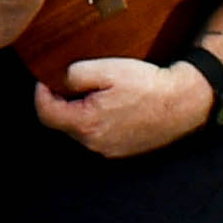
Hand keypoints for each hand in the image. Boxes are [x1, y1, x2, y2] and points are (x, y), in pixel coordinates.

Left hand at [33, 55, 218, 158]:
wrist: (182, 102)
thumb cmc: (146, 85)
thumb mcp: (107, 70)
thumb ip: (75, 75)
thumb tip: (58, 80)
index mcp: (86, 124)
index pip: (46, 114)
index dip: (40, 95)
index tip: (45, 80)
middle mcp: (94, 143)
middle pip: (62, 123)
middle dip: (62, 103)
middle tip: (72, 83)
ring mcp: (108, 150)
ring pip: (81, 130)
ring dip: (80, 112)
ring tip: (96, 93)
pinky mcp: (121, 151)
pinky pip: (98, 136)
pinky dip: (97, 121)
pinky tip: (112, 106)